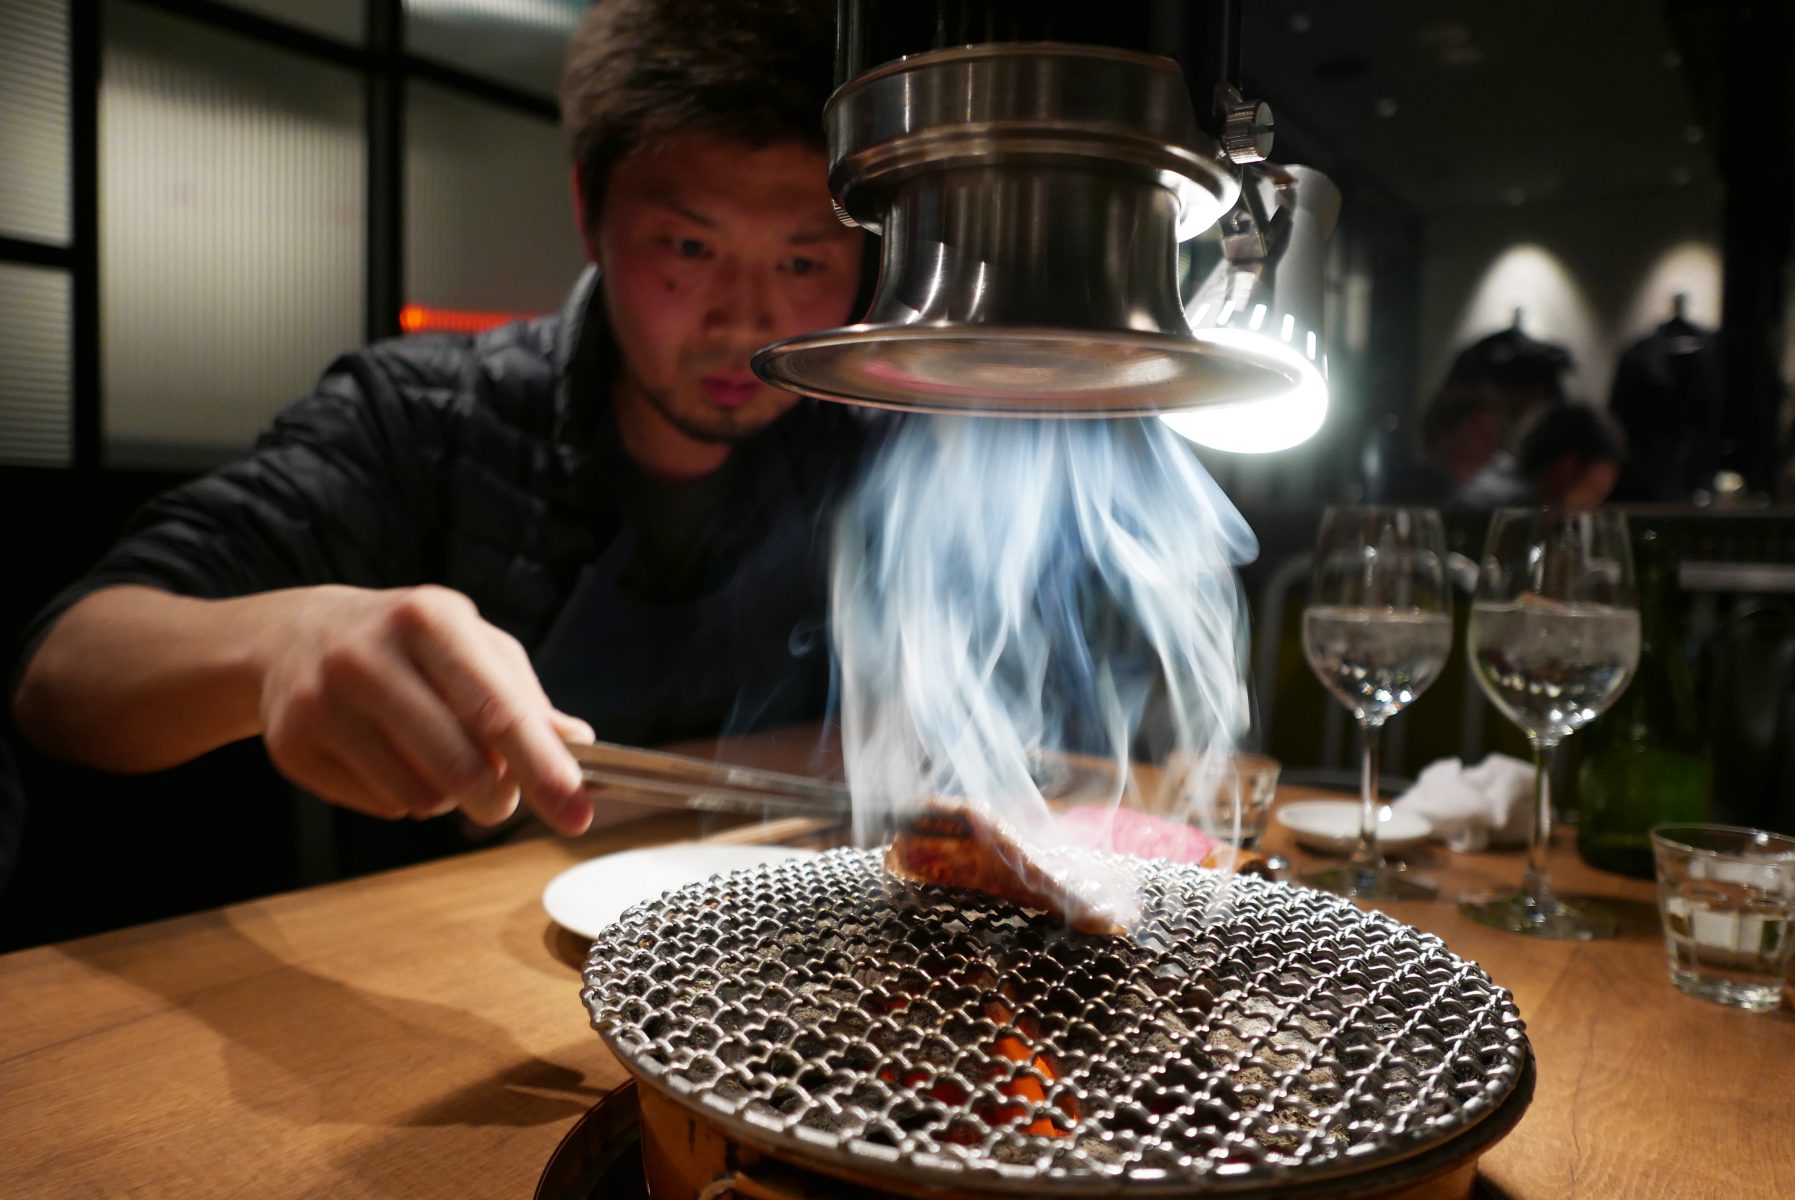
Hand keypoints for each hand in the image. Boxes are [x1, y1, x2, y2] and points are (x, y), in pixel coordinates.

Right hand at [257, 585, 595, 832]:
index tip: (576, 809)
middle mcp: (367, 656)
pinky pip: (380, 806)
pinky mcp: (292, 746)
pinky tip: (388, 758)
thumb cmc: (408, 643)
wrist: (294, 636)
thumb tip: (579, 742)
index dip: (542, 766)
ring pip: (420, 796)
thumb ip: (525, 696)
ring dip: (447, 797)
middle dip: (499, 798)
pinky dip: (403, 798)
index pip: (496, 709)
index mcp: (428, 619)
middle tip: (503, 799)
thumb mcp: (472, 645)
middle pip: (459, 766)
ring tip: (435, 759)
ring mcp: (320, 702)